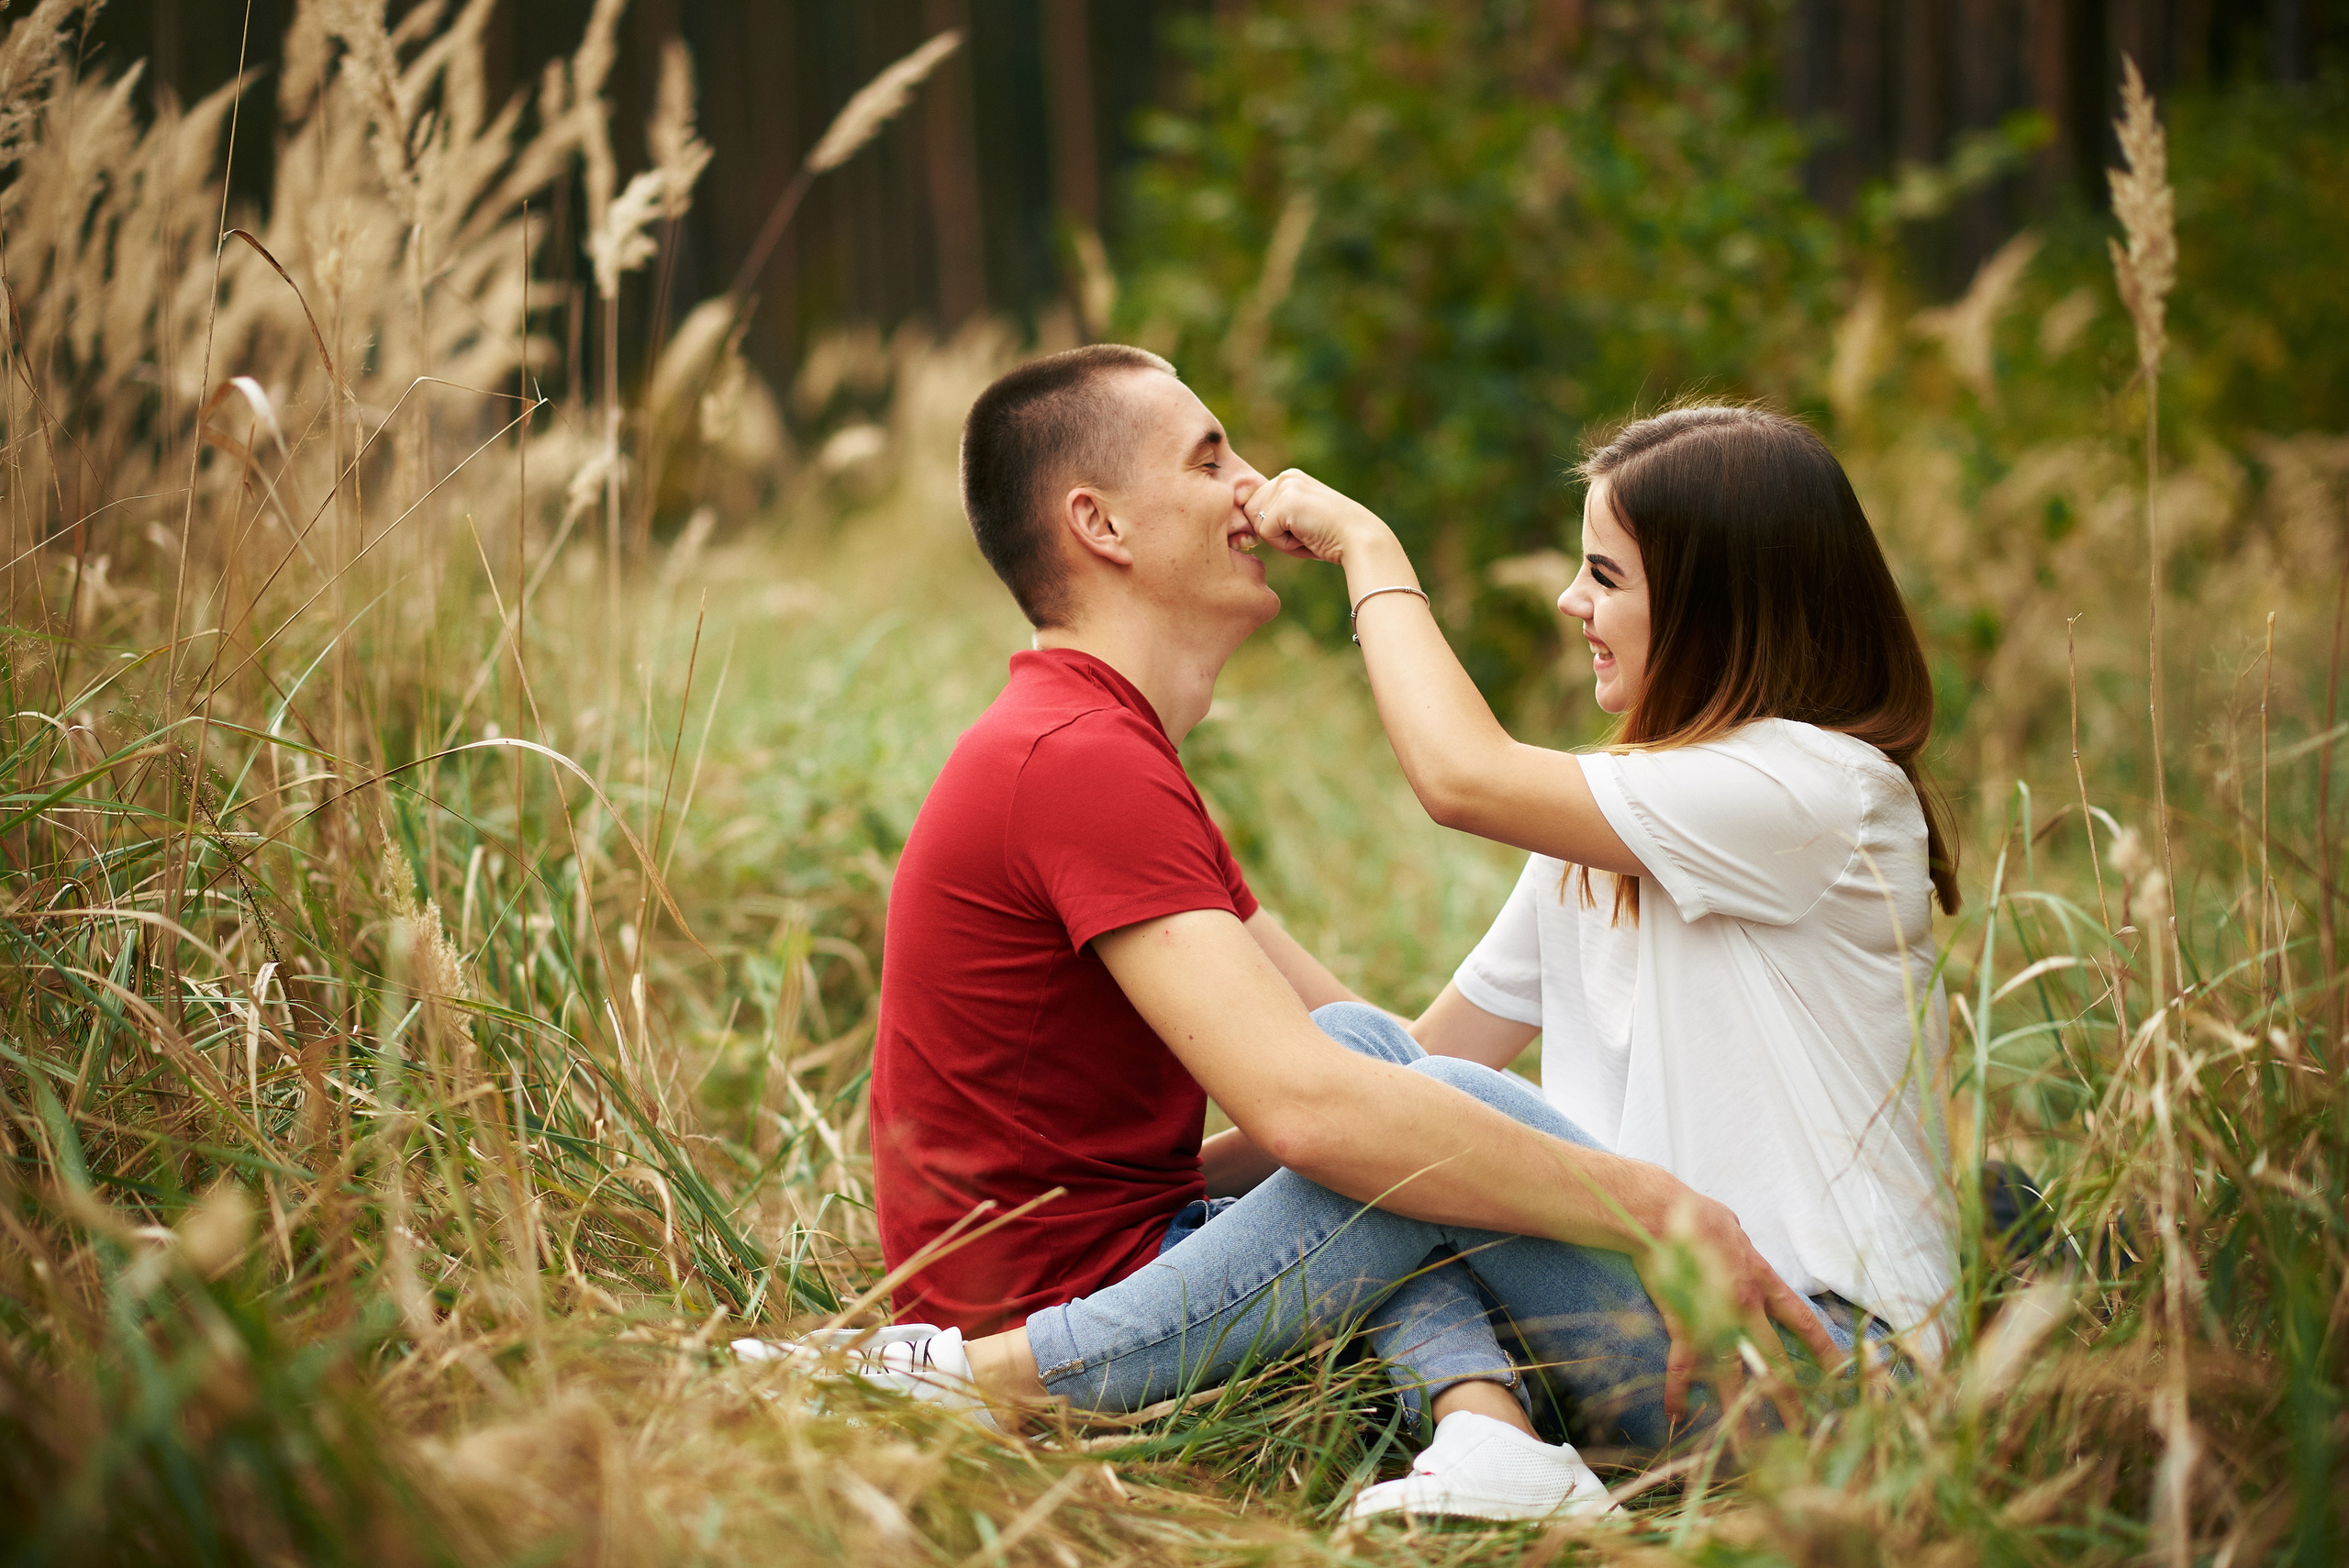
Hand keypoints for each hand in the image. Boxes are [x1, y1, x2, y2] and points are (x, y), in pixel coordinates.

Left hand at [1247, 468, 1392, 564]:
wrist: (1359, 539)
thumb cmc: (1331, 538)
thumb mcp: (1299, 519)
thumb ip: (1274, 515)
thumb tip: (1242, 527)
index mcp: (1289, 478)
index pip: (1256, 508)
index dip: (1274, 528)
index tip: (1303, 529)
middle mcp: (1286, 477)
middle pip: (1252, 515)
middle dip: (1274, 534)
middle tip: (1306, 533)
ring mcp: (1286, 486)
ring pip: (1257, 525)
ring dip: (1279, 539)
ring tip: (1307, 534)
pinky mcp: (1286, 502)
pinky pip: (1266, 534)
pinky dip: (1285, 545)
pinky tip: (1308, 536)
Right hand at [1635, 1193, 1843, 1432]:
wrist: (1660, 1215)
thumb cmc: (1694, 1215)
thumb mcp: (1732, 1227)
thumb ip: (1741, 1245)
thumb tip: (1737, 1234)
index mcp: (1763, 1282)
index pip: (1805, 1323)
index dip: (1826, 1352)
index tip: (1844, 1377)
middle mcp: (1746, 1309)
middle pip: (1775, 1363)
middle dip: (1790, 1400)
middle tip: (1803, 1433)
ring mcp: (1714, 1320)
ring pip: (1733, 1377)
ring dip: (1739, 1414)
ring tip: (1747, 1449)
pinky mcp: (1683, 1325)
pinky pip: (1682, 1366)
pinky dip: (1677, 1391)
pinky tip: (1676, 1415)